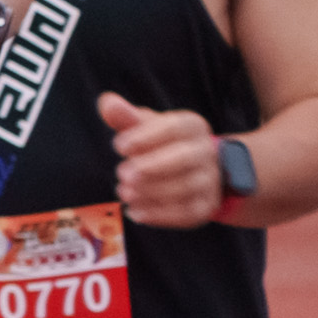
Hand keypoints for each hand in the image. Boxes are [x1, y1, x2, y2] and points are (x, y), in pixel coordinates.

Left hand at [95, 92, 232, 226]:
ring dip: (152, 192)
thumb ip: (126, 116)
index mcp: (193, 127)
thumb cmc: (162, 144)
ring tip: (124, 192)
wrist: (196, 170)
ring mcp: (210, 180)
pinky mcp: (205, 206)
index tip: (119, 146)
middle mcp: (206, 152)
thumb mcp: (146, 127)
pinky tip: (135, 211)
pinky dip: (160, 215)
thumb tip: (107, 102)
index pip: (175, 127)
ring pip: (186, 187)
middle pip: (185, 158)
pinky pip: (187, 213)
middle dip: (152, 166)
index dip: (146, 136)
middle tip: (122, 174)